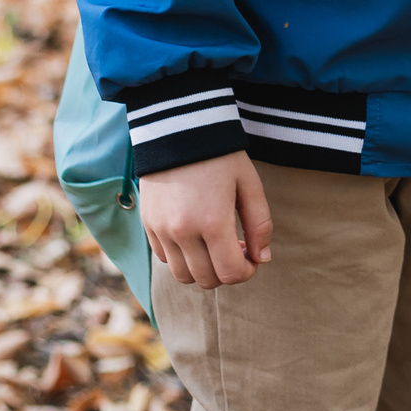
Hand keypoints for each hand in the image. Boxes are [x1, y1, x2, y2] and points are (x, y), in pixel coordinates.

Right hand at [140, 152, 272, 288]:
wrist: (180, 130)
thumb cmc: (221, 157)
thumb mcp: (250, 184)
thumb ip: (260, 224)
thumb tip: (262, 258)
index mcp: (213, 222)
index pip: (230, 273)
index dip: (246, 272)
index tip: (252, 258)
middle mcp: (183, 232)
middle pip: (206, 280)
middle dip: (226, 272)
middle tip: (236, 249)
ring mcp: (161, 231)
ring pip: (183, 276)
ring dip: (203, 269)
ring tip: (215, 245)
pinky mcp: (148, 225)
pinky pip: (165, 259)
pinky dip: (183, 258)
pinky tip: (196, 236)